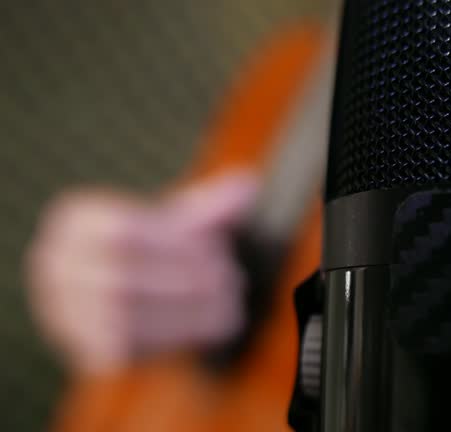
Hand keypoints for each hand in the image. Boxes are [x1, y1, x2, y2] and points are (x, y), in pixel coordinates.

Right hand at [25, 173, 257, 373]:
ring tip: (229, 304)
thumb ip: (213, 207)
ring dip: (187, 311)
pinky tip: (211, 327)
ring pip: (124, 314)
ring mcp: (61, 309)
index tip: (218, 249)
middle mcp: (55, 264)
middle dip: (186, 279)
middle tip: (230, 279)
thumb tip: (249, 185)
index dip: (175, 243)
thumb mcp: (185, 223)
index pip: (123, 230)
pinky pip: (125, 346)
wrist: (132, 300)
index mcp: (75, 220)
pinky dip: (173, 337)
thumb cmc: (160, 250)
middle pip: (122, 275)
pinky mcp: (83, 348)